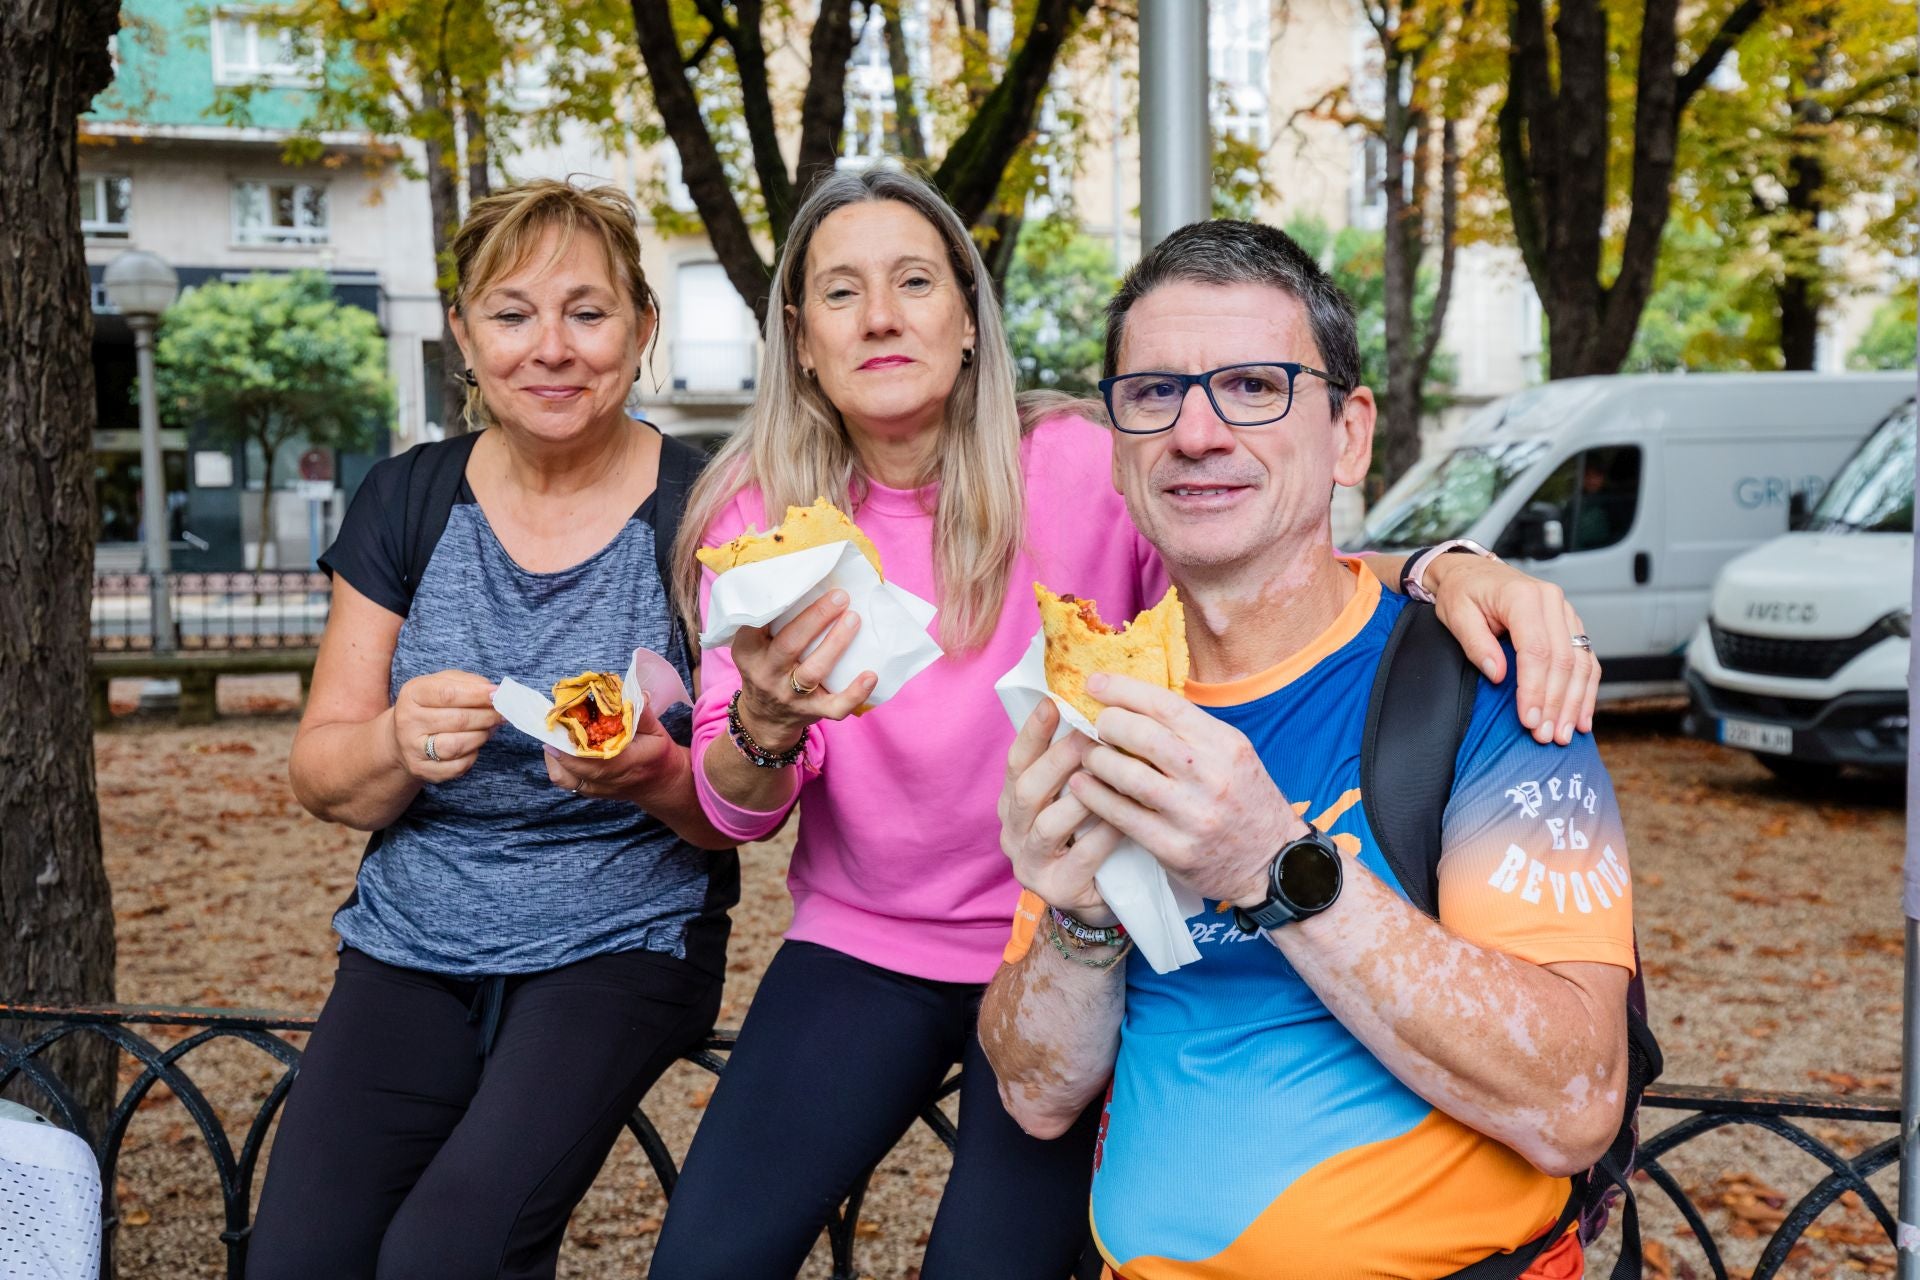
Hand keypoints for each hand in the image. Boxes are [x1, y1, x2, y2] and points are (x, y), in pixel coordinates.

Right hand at [391, 670, 502, 783]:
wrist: (403, 737)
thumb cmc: (431, 705)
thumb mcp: (442, 684)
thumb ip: (468, 683)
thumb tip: (495, 691)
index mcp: (412, 694)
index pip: (448, 693)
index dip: (477, 695)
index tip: (498, 694)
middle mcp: (407, 722)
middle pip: (457, 720)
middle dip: (486, 716)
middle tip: (502, 713)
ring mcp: (412, 748)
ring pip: (457, 745)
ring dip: (482, 735)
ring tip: (489, 727)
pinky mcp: (422, 770)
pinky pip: (458, 766)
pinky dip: (473, 754)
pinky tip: (474, 745)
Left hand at [543, 691, 683, 804]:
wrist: (660, 783)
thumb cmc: (657, 754)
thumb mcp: (656, 731)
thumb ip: (642, 713)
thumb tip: (631, 692)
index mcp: (630, 763)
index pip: (598, 757)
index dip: (576, 740)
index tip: (565, 719)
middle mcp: (610, 780)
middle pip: (574, 766)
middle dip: (560, 742)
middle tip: (556, 721)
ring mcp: (597, 788)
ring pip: (563, 776)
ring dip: (554, 754)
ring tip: (556, 734)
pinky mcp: (588, 791)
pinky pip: (564, 780)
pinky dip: (556, 763)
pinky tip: (559, 747)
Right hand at [728, 589, 877, 752]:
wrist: (764, 718)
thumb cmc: (766, 667)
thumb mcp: (754, 645)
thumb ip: (768, 618)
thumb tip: (800, 574)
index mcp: (749, 651)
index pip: (758, 624)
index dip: (777, 602)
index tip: (800, 579)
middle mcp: (767, 673)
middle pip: (789, 643)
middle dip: (816, 617)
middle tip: (840, 595)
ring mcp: (789, 695)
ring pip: (813, 670)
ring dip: (836, 643)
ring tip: (854, 618)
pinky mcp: (812, 711)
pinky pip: (835, 707)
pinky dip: (855, 693)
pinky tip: (871, 674)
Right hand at [998, 700, 1122, 926]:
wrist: (1098, 900)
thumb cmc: (1089, 836)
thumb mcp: (1074, 797)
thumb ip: (1074, 765)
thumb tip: (1095, 709)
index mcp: (1012, 804)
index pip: (1016, 762)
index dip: (1032, 732)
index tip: (1053, 702)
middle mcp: (1013, 832)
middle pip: (1026, 790)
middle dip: (1058, 760)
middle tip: (1090, 735)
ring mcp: (1031, 864)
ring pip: (1048, 824)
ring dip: (1080, 796)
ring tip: (1108, 774)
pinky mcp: (1057, 890)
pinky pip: (1080, 858)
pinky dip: (1102, 834)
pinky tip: (1123, 816)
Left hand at [1068, 674, 1307, 908]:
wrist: (1271, 863)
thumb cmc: (1244, 800)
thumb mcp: (1232, 756)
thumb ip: (1191, 732)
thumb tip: (1134, 702)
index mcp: (1225, 744)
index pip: (1166, 705)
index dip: (1123, 689)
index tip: (1093, 683)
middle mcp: (1211, 776)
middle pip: (1143, 736)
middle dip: (1107, 723)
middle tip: (1092, 724)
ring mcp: (1193, 814)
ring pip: (1128, 776)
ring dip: (1097, 759)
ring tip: (1087, 755)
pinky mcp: (1175, 848)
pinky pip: (1123, 817)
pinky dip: (1095, 797)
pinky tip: (1082, 786)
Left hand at [1422, 554, 1599, 744]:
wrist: (1472, 572)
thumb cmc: (1462, 592)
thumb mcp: (1456, 615)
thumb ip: (1476, 644)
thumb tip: (1498, 675)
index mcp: (1522, 596)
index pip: (1536, 650)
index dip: (1534, 688)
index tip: (1529, 719)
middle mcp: (1551, 601)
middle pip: (1563, 660)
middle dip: (1556, 702)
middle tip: (1546, 735)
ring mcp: (1565, 611)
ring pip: (1581, 662)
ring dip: (1574, 702)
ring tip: (1564, 734)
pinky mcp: (1570, 623)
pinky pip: (1586, 659)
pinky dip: (1585, 690)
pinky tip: (1581, 716)